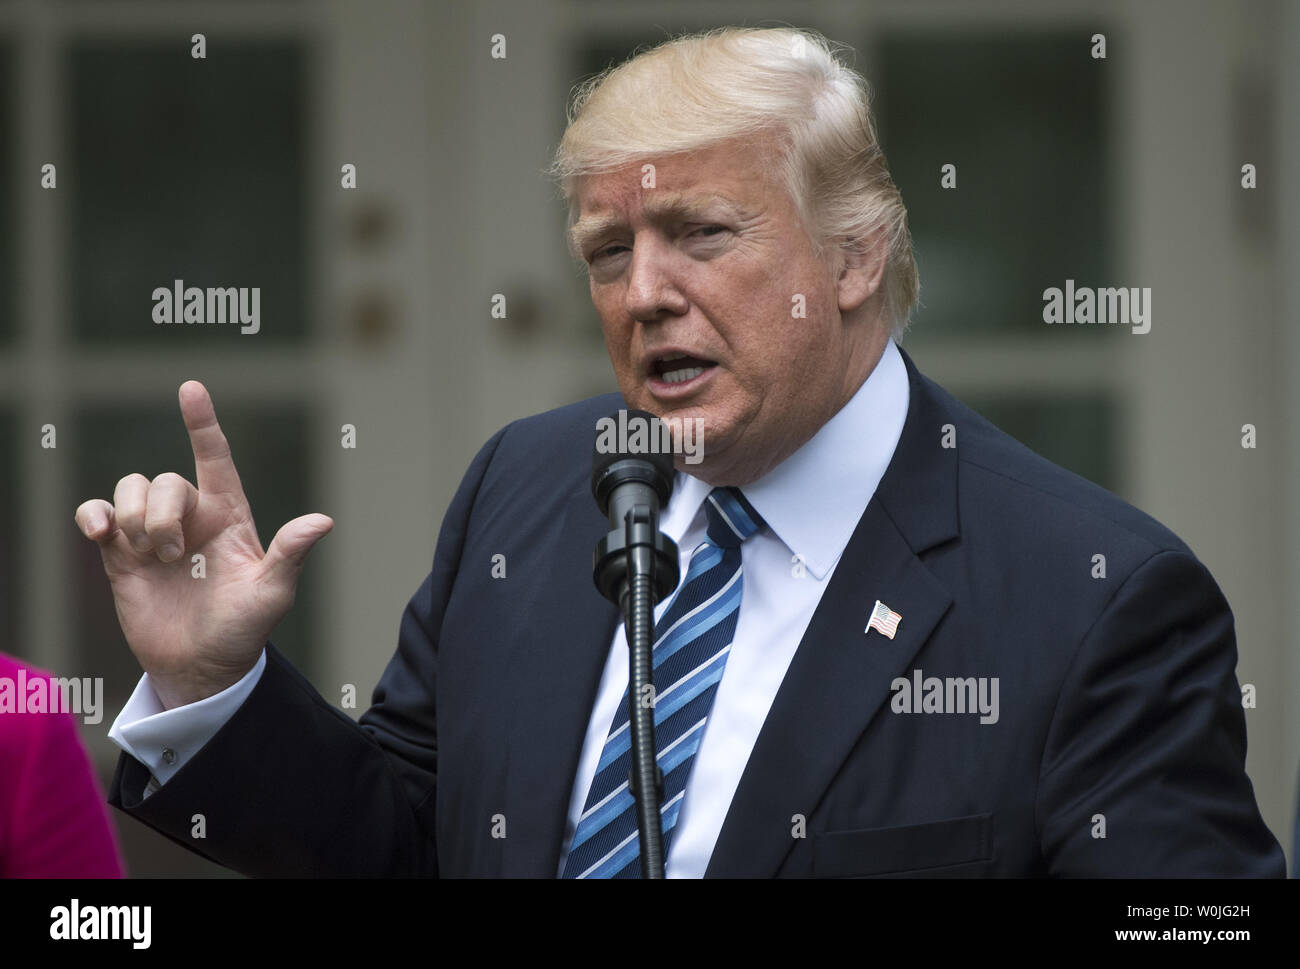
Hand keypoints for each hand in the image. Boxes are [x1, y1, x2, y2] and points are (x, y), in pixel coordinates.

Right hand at [75, 381, 332, 708]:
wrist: (201, 666)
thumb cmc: (244, 628)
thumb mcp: (272, 594)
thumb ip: (290, 555)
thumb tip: (323, 521)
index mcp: (229, 515)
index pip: (215, 458)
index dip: (203, 423)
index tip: (191, 388)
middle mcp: (190, 516)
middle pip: (165, 480)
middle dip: (163, 512)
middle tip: (173, 556)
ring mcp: (154, 532)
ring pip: (131, 488)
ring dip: (135, 517)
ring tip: (151, 556)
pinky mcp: (121, 553)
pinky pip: (97, 513)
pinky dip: (93, 514)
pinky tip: (99, 531)